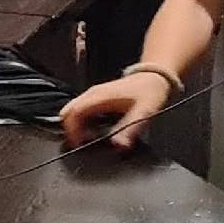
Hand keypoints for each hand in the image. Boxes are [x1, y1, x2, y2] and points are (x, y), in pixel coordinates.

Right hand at [58, 71, 172, 151]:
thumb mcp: (143, 113)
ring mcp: (94, 95)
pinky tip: (94, 131)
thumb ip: (130, 130)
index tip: (78, 144)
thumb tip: (118, 146)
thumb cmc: (149, 92)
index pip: (73, 113)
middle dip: (71, 130)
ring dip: (76, 127)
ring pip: (73, 112)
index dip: (71, 130)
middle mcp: (92, 94)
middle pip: (68, 112)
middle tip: (82, 144)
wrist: (155, 77)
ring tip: (88, 140)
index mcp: (99, 96)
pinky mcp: (97, 98)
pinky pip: (81, 111)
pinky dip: (82, 123)